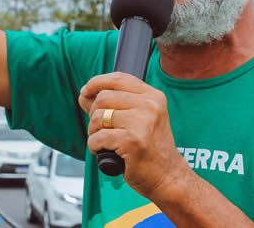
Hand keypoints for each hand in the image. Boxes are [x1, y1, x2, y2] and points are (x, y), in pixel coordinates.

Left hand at [79, 72, 189, 199]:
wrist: (168, 175)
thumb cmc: (151, 148)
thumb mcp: (141, 118)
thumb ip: (115, 104)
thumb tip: (85, 94)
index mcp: (153, 96)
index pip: (118, 78)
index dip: (96, 82)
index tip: (85, 92)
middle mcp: (150, 105)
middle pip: (104, 97)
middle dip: (94, 115)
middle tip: (101, 130)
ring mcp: (142, 122)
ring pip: (99, 117)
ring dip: (94, 132)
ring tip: (105, 142)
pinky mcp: (132, 141)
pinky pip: (98, 137)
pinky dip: (94, 146)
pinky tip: (104, 152)